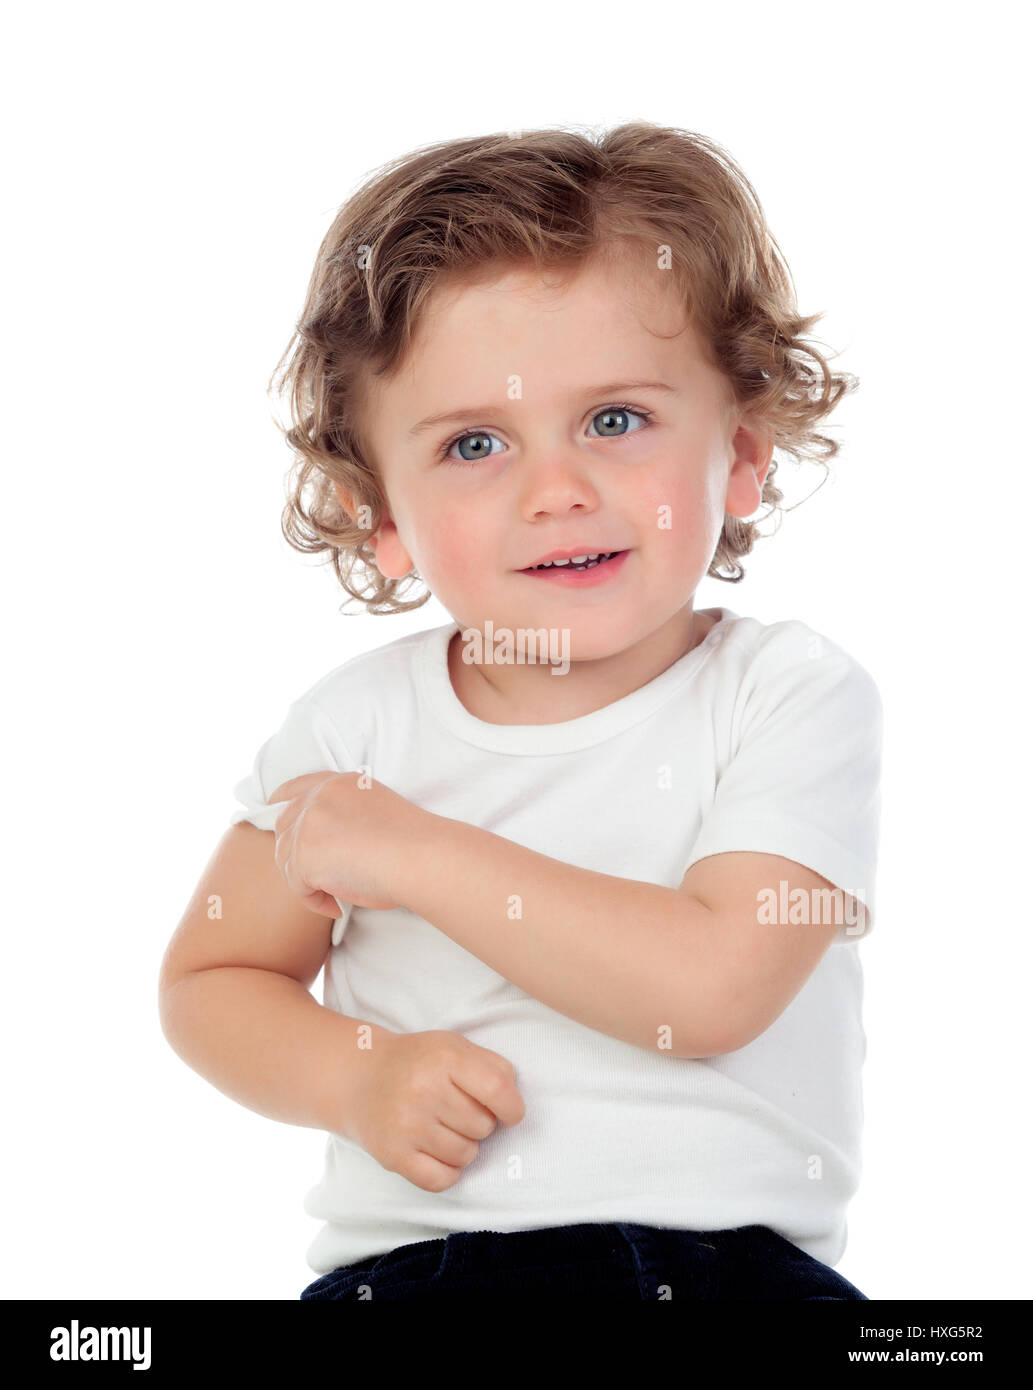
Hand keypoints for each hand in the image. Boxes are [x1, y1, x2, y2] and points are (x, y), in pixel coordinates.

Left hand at [267, 770, 418, 913]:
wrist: (420, 856)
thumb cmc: (411, 844)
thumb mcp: (374, 811)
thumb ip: (345, 817)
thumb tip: (327, 847)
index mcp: (338, 783)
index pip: (295, 788)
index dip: (284, 808)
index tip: (286, 828)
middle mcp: (319, 797)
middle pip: (285, 827)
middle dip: (297, 853)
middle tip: (321, 876)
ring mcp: (308, 824)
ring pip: (287, 859)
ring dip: (308, 880)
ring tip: (338, 893)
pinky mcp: (304, 855)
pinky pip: (298, 887)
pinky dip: (315, 901)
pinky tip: (337, 906)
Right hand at [342, 1030, 525, 1192]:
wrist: (359, 1077)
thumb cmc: (417, 1063)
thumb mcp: (454, 1047)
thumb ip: (491, 1066)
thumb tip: (514, 1101)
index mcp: (444, 1057)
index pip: (498, 1089)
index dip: (513, 1107)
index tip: (509, 1113)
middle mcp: (423, 1090)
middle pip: (484, 1126)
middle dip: (480, 1123)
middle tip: (457, 1111)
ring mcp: (406, 1125)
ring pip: (466, 1155)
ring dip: (463, 1145)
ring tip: (443, 1127)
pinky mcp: (393, 1155)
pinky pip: (442, 1180)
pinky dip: (447, 1171)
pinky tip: (436, 1151)